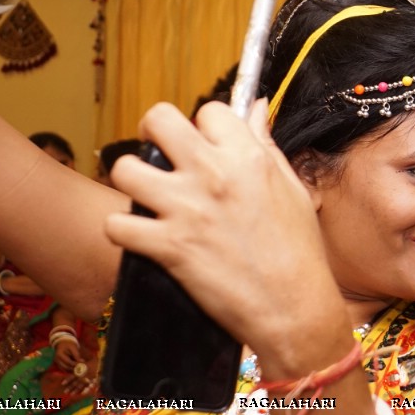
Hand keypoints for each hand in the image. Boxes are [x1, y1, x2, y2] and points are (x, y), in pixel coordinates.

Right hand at [53, 340, 83, 371]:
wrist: (62, 343)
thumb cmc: (68, 344)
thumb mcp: (73, 347)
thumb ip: (77, 355)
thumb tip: (81, 362)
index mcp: (59, 354)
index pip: (68, 362)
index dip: (75, 364)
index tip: (82, 364)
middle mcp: (57, 360)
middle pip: (66, 367)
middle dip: (74, 368)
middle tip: (82, 368)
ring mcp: (57, 363)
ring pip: (65, 370)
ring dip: (72, 370)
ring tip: (80, 368)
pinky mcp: (59, 365)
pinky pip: (65, 369)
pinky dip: (70, 370)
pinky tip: (76, 368)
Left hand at [105, 99, 348, 364]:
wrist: (292, 306)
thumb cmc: (299, 249)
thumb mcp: (292, 187)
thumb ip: (266, 144)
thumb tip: (257, 108)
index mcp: (247, 157)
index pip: (209, 110)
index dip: (204, 125)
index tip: (205, 143)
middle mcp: (212, 174)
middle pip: (157, 120)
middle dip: (152, 132)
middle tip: (157, 152)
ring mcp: (186, 209)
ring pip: (124, 169)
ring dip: (130, 181)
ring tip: (145, 195)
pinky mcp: (167, 246)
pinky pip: (116, 224)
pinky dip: (122, 231)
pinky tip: (140, 236)